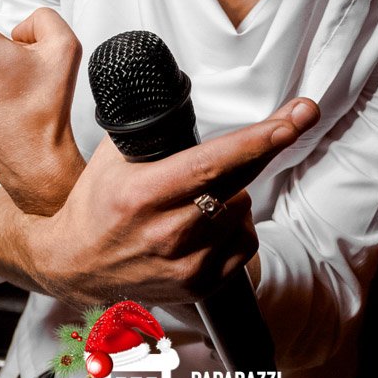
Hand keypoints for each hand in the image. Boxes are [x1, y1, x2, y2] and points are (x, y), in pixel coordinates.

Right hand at [27, 97, 320, 308]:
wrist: (74, 265)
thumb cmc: (97, 203)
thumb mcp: (112, 155)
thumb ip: (151, 128)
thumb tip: (182, 90)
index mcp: (142, 195)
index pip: (211, 164)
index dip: (255, 141)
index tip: (291, 119)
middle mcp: (166, 233)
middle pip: (238, 181)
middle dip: (275, 141)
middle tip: (302, 113)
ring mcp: (185, 264)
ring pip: (244, 209)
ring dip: (237, 189)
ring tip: (205, 189)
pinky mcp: (198, 286)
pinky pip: (246, 244)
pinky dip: (238, 224)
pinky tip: (214, 218)